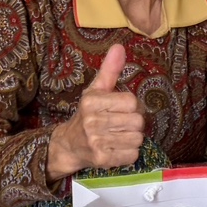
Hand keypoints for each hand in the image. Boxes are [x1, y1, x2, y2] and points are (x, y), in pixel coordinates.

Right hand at [47, 44, 144, 179]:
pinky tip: (117, 148)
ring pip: (137, 139)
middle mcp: (92, 121)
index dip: (133, 106)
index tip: (124, 109)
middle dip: (134, 123)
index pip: (132, 102)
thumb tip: (119, 46)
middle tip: (123, 124)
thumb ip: (110, 70)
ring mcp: (96, 142)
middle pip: (137, 121)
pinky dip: (129, 153)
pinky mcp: (102, 160)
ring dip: (133, 139)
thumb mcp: (96, 90)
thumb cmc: (87, 114)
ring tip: (119, 136)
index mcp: (92, 101)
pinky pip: (132, 155)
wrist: (69, 145)